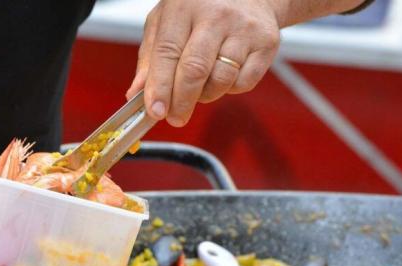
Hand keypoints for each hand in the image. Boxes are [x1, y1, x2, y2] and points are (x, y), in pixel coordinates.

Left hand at [126, 0, 281, 126]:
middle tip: (175, 118)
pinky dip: (229, 89)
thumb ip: (150, 57)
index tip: (155, 111)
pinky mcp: (266, 43)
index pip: (167, 53)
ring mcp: (243, 29)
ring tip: (199, 88)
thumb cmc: (202, 8)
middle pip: (195, 70)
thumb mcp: (167, 22)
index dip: (160, 87)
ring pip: (220, 80)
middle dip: (181, 102)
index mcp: (183, 8)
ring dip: (205, 96)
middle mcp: (215, 16)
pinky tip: (223, 75)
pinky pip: (243, 83)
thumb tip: (136, 93)